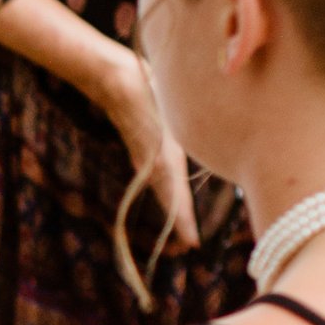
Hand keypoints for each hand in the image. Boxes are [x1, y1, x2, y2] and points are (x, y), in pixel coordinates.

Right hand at [100, 55, 197, 253]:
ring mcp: (145, 157)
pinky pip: (159, 178)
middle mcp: (153, 164)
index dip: (185, 222)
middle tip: (190, 246)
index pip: (176, 199)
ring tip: (184, 227)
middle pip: (169, 200)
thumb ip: (190, 137)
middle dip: (180, 222)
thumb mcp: (173, 115)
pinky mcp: (143, 148)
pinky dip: (168, 191)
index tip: (193, 245)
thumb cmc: (147, 89)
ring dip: (174, 208)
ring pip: (164, 189)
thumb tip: (210, 159)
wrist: (114, 79)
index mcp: (163, 159)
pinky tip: (173, 192)